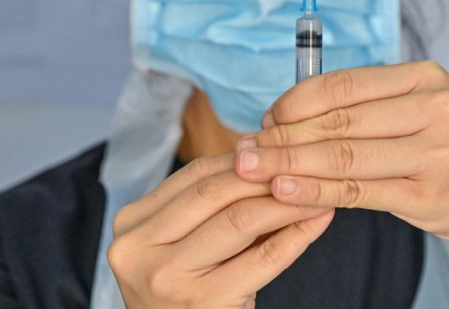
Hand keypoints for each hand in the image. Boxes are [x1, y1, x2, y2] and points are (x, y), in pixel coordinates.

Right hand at [108, 153, 333, 308]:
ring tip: (317, 192)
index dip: (242, 160)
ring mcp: (167, 277)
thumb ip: (214, 206)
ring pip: (241, 219)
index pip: (195, 173)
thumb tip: (267, 157)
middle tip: (303, 167)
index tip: (278, 153)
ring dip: (287, 202)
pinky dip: (298, 235)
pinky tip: (317, 221)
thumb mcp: (183, 243)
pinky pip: (264, 257)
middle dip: (266, 176)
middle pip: (215, 192)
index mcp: (131, 223)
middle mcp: (138, 248)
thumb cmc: (185, 293)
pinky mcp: (203, 302)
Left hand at [234, 61, 448, 255]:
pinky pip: (356, 191)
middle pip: (337, 120)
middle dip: (282, 135)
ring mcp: (433, 152)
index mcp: (425, 77)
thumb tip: (293, 115)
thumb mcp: (428, 109)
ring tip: (250, 169)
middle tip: (244, 148)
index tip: (266, 119)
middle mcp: (432, 108)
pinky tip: (283, 190)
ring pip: (342, 155)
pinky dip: (314, 191)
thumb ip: (371, 107)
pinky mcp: (427, 194)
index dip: (294, 102)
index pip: (342, 85)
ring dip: (288, 163)